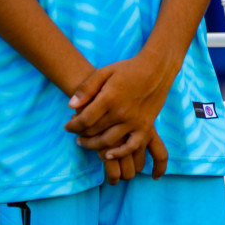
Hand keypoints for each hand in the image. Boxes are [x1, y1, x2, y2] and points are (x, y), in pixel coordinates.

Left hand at [65, 54, 175, 180]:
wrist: (156, 69)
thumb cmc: (128, 69)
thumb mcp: (104, 72)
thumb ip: (86, 88)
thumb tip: (70, 106)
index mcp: (109, 98)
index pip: (85, 119)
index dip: (73, 126)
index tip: (67, 126)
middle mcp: (121, 112)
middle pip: (94, 131)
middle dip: (80, 134)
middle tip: (75, 133)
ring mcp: (134, 121)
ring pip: (108, 142)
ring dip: (93, 145)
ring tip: (85, 142)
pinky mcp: (145, 127)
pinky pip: (131, 146)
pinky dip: (119, 154)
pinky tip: (108, 155)